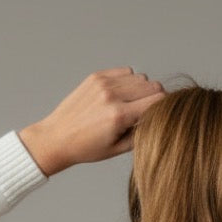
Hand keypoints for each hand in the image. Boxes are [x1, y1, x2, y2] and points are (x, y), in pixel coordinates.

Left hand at [18, 68, 165, 175]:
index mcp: (119, 116)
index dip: (164, 107)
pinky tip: (120, 96)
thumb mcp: (118, 149)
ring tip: (131, 105)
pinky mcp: (97, 76)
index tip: (161, 116)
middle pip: (152, 85)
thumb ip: (142, 132)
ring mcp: (103, 83)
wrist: (57, 137)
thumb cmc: (87, 148)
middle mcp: (112, 95)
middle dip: (154, 98)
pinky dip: (128, 82)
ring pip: (140, 77)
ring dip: (141, 89)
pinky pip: (126, 72)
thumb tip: (160, 118)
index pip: (158, 100)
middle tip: (146, 112)